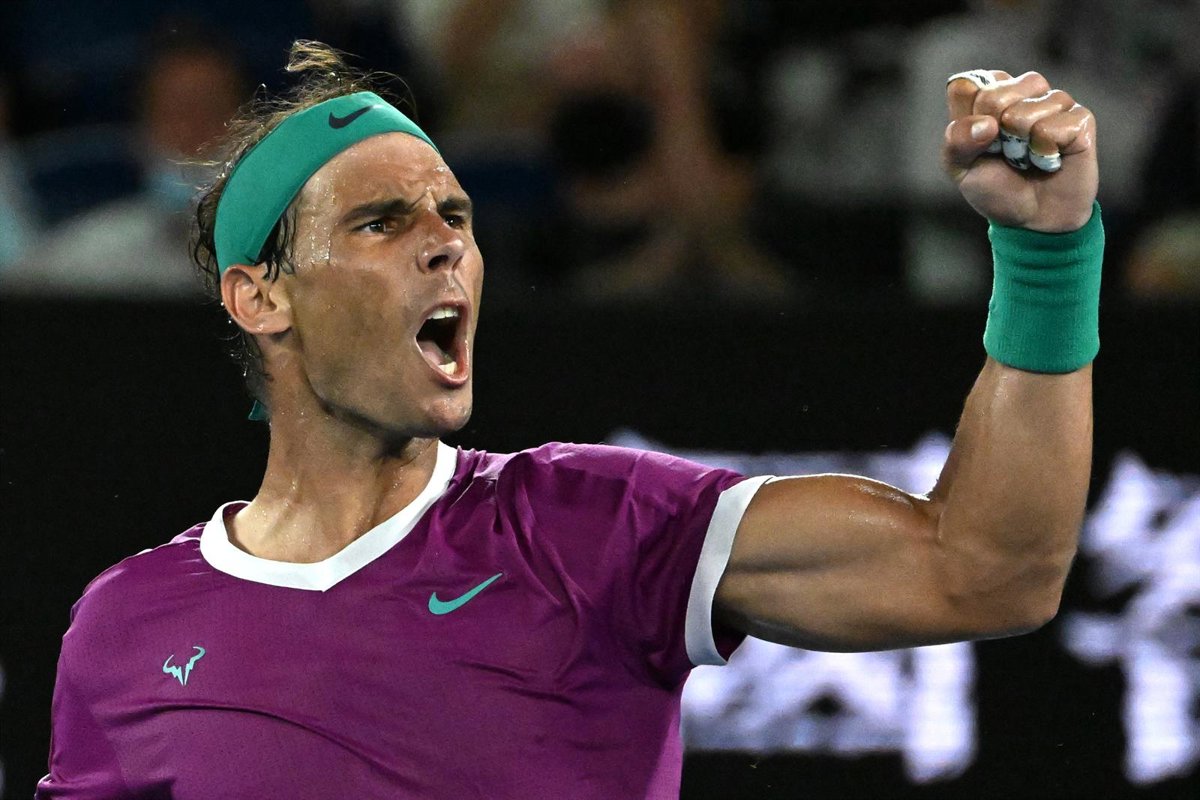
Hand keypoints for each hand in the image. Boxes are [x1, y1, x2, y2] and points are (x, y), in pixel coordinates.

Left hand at [943, 70, 1097, 232]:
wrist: (1031, 221)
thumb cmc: (996, 188)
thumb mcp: (960, 168)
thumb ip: (956, 141)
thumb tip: (987, 124)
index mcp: (990, 93)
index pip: (964, 87)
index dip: (966, 122)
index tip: (977, 144)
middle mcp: (1023, 90)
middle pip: (993, 96)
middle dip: (991, 136)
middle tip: (1005, 154)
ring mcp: (1054, 101)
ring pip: (1023, 112)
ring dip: (1019, 147)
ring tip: (1027, 157)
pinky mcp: (1080, 119)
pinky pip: (1052, 128)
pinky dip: (1044, 153)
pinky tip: (1049, 160)